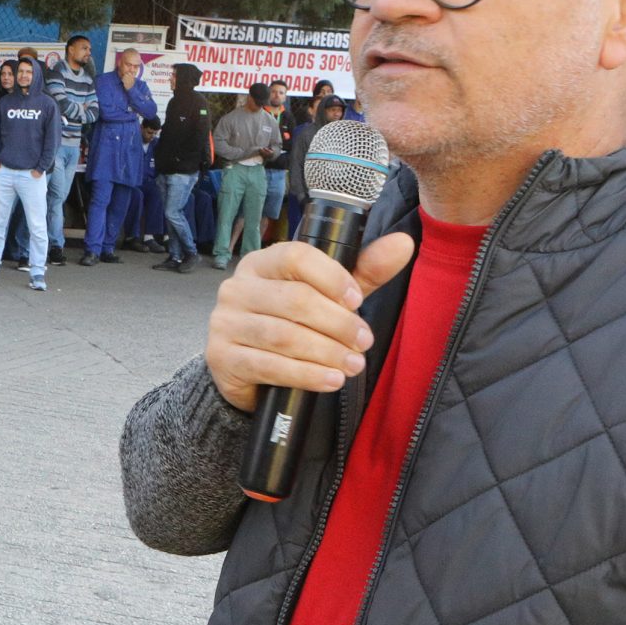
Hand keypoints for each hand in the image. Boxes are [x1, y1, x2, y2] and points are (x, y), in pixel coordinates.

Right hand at [205, 233, 416, 413]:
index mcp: (261, 264)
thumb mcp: (328, 296)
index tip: (358, 300)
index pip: (295, 256)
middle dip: (337, 324)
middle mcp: (237, 288)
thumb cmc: (290, 324)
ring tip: (353, 365)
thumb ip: (362, 272)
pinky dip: (306, 375)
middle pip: (294, 300)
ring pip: (283, 336)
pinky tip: (329, 380)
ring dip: (325, 353)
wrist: (247, 370)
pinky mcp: (222, 357)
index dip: (332, 277)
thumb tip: (403, 243)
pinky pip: (268, 366)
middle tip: (364, 342)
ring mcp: (224, 323)